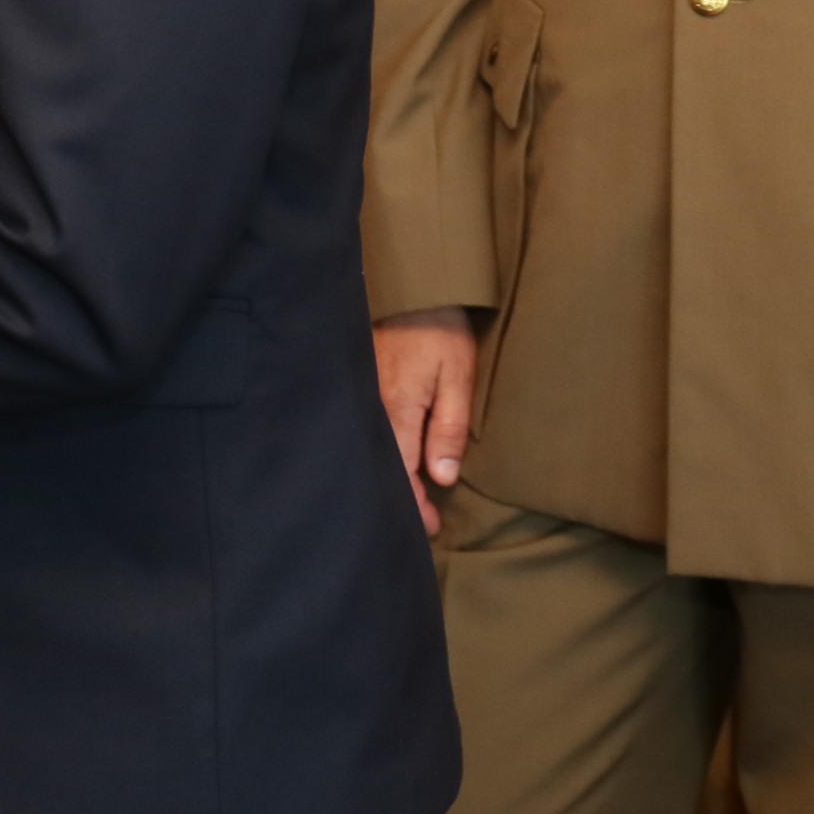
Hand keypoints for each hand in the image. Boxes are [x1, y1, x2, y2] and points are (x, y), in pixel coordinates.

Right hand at [373, 308, 477, 536]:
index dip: (416, 505)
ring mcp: (359, 396)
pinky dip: (375, 451)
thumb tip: (442, 478)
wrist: (410, 286)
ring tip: (403, 497)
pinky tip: (384, 458)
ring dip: (385, 475)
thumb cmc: (440, 331)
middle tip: (420, 521)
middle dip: (399, 497)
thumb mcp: (458, 378)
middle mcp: (370, 408)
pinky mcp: (355, 383)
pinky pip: (362, 429)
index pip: (402, 473)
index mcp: (396, 411)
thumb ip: (449, 429)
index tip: (430, 527)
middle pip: (380, 466)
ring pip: (369, 449)